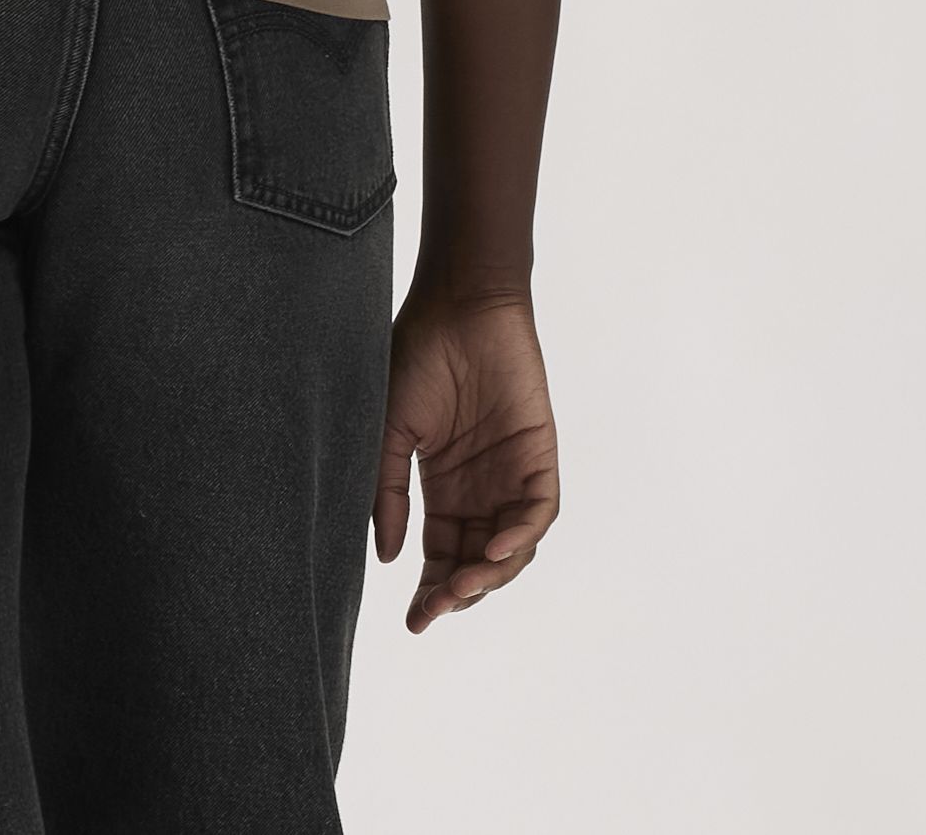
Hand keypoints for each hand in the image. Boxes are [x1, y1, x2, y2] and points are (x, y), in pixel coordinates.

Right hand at [376, 285, 560, 633]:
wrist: (457, 304)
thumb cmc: (416, 355)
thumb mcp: (388, 430)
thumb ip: (387, 492)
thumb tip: (386, 557)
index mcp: (443, 486)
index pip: (441, 554)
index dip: (430, 590)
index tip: (413, 621)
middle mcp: (480, 489)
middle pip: (476, 562)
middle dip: (457, 593)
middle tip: (433, 610)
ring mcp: (511, 475)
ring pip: (511, 549)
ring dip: (488, 575)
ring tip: (460, 587)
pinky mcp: (539, 457)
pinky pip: (537, 514)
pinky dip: (520, 539)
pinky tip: (493, 550)